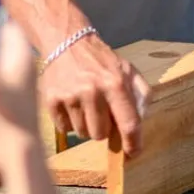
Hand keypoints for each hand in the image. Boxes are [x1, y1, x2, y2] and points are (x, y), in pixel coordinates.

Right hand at [40, 33, 149, 155]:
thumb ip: (141, 94)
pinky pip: (65, 129)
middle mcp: (92, 91)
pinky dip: (69, 121)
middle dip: (104, 128)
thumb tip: (141, 122)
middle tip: (101, 111)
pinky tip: (71, 104)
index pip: (129, 123)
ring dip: (86, 124)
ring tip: (85, 105)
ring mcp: (70, 96)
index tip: (133, 153)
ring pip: (82, 134)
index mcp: (115, 84)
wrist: (66, 41)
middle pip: (101, 135)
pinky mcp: (52, 100)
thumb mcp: (128, 69)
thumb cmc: (100, 59)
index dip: (133, 143)